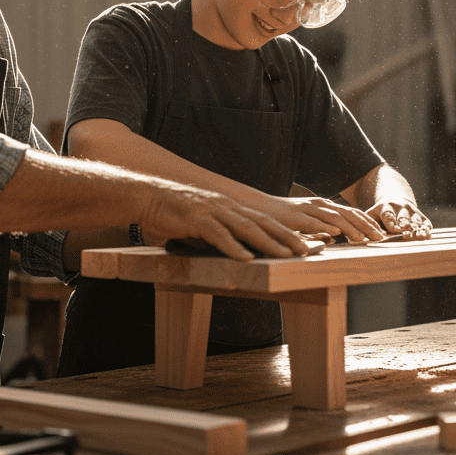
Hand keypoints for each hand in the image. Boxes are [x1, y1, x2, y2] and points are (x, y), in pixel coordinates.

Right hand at [139, 182, 312, 260]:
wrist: (149, 196)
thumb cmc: (176, 212)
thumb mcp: (205, 222)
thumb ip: (222, 232)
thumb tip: (239, 249)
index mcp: (231, 208)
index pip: (265, 221)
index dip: (286, 232)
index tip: (305, 243)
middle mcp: (227, 207)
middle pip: (263, 224)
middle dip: (287, 237)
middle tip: (306, 250)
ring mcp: (213, 211)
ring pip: (246, 228)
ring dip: (268, 243)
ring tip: (285, 256)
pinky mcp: (197, 219)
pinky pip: (219, 235)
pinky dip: (233, 247)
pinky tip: (246, 258)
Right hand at [268, 195, 386, 243]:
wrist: (256, 208)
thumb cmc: (282, 218)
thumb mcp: (306, 222)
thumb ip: (320, 227)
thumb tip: (334, 237)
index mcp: (324, 206)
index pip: (351, 213)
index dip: (367, 222)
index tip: (381, 234)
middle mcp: (318, 205)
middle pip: (348, 214)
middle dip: (365, 226)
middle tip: (380, 238)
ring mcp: (306, 209)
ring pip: (333, 218)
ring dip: (350, 229)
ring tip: (364, 240)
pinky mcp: (294, 216)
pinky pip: (311, 222)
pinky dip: (324, 227)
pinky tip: (335, 233)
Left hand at [366, 200, 432, 238]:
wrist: (395, 200)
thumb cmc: (380, 214)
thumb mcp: (372, 214)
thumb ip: (369, 224)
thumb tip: (364, 238)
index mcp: (386, 207)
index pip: (389, 216)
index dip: (391, 224)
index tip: (394, 231)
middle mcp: (400, 208)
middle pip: (403, 219)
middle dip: (405, 227)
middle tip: (406, 236)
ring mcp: (412, 211)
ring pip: (415, 221)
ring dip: (417, 229)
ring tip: (419, 237)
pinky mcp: (421, 216)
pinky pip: (425, 222)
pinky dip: (426, 230)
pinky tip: (427, 236)